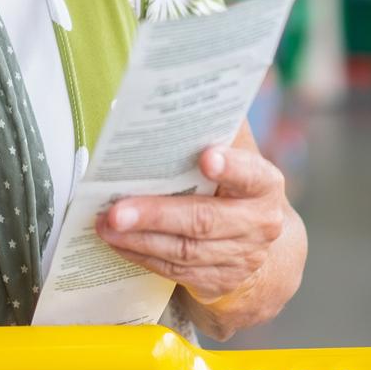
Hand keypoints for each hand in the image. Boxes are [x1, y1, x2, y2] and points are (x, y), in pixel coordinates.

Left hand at [96, 145, 289, 303]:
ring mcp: (240, 257)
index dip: (231, 167)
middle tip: (116, 209)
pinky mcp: (218, 280)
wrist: (257, 243)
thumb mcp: (237, 156)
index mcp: (265, 184)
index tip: (206, 157)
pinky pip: (175, 269)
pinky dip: (142, 255)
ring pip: (184, 250)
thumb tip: (187, 89)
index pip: (250, 174)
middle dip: (156, 215)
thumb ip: (219, 129)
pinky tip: (118, 242)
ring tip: (105, 224)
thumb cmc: (235, 186)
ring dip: (139, 239)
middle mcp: (258, 223)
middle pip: (204, 220)